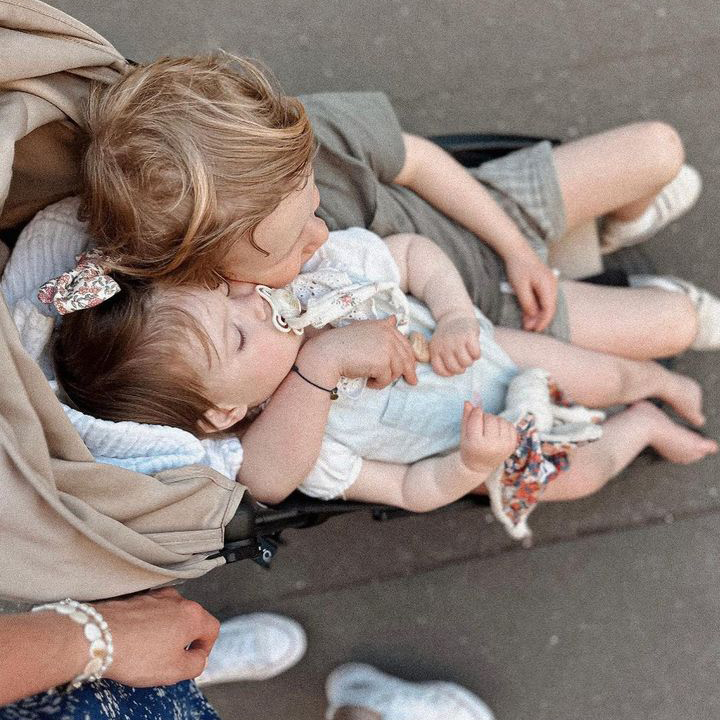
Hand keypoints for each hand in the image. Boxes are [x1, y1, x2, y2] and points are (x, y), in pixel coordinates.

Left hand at [97, 588, 219, 686]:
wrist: (96, 638)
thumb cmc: (133, 652)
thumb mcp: (175, 671)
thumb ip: (197, 665)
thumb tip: (198, 658)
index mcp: (192, 615)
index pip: (212, 629)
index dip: (205, 649)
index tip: (193, 659)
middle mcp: (176, 600)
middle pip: (191, 621)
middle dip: (183, 641)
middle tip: (169, 660)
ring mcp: (155, 596)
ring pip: (169, 616)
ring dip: (164, 633)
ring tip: (147, 652)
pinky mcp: (136, 598)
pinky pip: (149, 613)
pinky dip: (146, 626)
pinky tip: (134, 642)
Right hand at [301, 316, 417, 388]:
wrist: (328, 353)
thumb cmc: (342, 344)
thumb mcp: (364, 330)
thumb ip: (381, 327)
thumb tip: (395, 319)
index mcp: (384, 326)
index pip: (404, 343)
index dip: (409, 357)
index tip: (411, 367)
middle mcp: (388, 335)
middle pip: (406, 357)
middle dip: (408, 371)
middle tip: (411, 382)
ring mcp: (386, 348)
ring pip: (397, 370)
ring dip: (386, 379)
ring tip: (374, 380)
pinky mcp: (382, 363)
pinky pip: (386, 379)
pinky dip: (378, 384)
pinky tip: (368, 382)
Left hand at [429, 311, 480, 375]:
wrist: (454, 315)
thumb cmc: (448, 335)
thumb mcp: (438, 345)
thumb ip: (441, 358)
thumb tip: (452, 373)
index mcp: (435, 349)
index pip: (440, 370)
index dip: (449, 372)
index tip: (453, 366)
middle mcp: (444, 346)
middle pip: (456, 369)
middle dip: (462, 367)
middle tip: (463, 359)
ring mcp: (457, 340)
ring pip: (467, 363)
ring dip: (470, 361)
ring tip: (468, 354)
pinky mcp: (469, 336)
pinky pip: (476, 354)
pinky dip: (477, 354)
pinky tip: (474, 348)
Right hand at [460, 402, 517, 472]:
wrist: (480, 465)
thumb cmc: (469, 447)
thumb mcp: (464, 433)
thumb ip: (466, 417)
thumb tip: (468, 401)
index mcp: (476, 444)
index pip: (477, 418)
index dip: (476, 411)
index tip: (475, 410)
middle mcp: (492, 446)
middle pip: (490, 418)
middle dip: (485, 416)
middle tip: (481, 423)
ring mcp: (504, 446)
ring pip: (501, 420)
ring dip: (494, 420)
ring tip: (488, 428)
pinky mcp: (512, 444)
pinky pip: (509, 424)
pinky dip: (502, 424)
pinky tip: (497, 431)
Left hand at [504, 249, 557, 332]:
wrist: (518, 251)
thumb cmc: (518, 267)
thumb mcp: (520, 287)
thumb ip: (527, 303)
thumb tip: (533, 317)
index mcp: (548, 285)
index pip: (549, 309)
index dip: (542, 321)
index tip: (534, 330)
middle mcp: (552, 285)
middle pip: (549, 308)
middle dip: (539, 320)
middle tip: (528, 329)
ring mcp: (550, 283)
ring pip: (546, 304)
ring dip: (538, 314)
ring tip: (527, 323)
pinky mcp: (545, 283)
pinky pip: (543, 298)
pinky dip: (537, 306)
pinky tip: (529, 313)